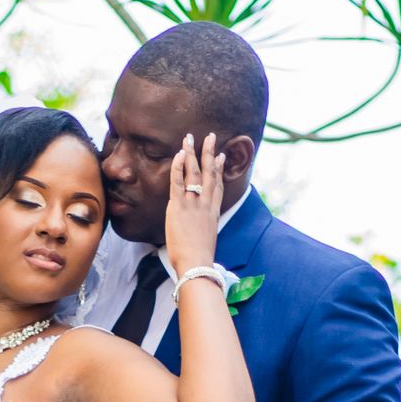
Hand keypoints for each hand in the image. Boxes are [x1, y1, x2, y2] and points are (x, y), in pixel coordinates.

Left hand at [161, 132, 225, 278]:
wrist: (196, 264)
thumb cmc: (198, 259)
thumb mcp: (205, 240)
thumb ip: (201, 229)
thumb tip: (198, 231)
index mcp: (213, 213)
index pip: (217, 186)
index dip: (219, 170)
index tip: (221, 157)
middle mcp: (205, 205)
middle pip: (209, 173)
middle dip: (210, 153)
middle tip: (211, 137)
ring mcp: (193, 204)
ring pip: (194, 172)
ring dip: (193, 153)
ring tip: (190, 137)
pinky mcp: (179, 207)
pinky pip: (178, 181)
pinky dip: (178, 166)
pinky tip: (180, 154)